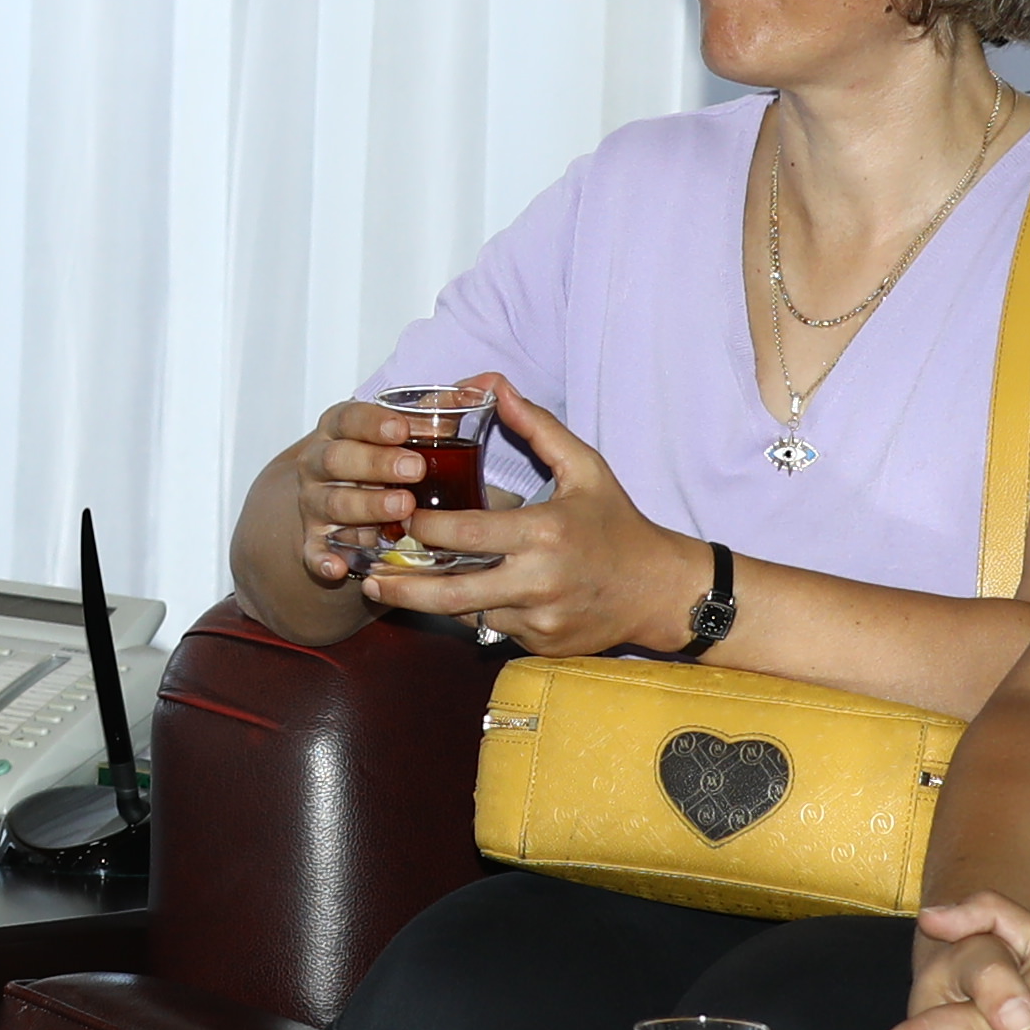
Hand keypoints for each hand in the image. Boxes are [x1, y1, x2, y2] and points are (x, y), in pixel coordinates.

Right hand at [280, 380, 485, 591]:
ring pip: (332, 503)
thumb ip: (438, 412)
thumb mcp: (405, 434)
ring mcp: (315, 502)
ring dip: (365, 505)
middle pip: (337, 458)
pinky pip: (313, 552)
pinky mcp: (316, 540)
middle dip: (375, 463)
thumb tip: (484, 386)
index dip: (373, 422)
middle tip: (415, 468)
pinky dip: (323, 560)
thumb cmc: (385, 459)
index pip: (348, 417)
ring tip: (402, 507)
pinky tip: (339, 567)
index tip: (403, 429)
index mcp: (340, 428)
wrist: (343, 501)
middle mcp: (321, 462)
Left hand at [349, 381, 700, 655]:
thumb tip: (496, 384)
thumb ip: (537, 426)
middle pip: (451, 593)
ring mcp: (539, 620)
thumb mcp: (584, 467)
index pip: (465, 535)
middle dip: (404, 585)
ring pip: (469, 614)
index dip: (423, 529)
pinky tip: (460, 597)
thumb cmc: (618, 523)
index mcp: (544, 533)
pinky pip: (494, 628)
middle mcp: (539, 581)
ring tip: (395, 585)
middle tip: (370, 573)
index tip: (400, 517)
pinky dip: (476, 613)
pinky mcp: (541, 645)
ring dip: (434, 601)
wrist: (659, 590)